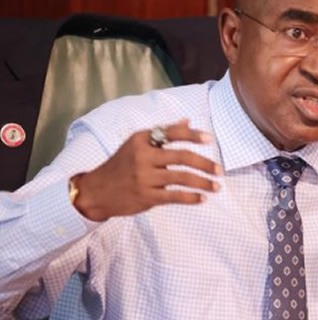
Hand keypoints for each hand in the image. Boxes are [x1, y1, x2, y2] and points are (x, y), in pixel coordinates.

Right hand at [72, 118, 220, 221]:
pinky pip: (174, 196)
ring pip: (181, 178)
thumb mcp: (137, 144)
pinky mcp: (146, 196)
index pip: (172, 133)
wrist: (96, 191)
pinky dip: (191, 197)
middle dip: (204, 164)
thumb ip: (163, 133)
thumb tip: (188, 120)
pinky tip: (202, 198)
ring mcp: (145, 177)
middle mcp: (143, 156)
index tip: (209, 139)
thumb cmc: (121, 165)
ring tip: (216, 186)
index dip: (193, 135)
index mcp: (142, 140)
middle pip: (182, 157)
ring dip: (203, 182)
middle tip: (219, 170)